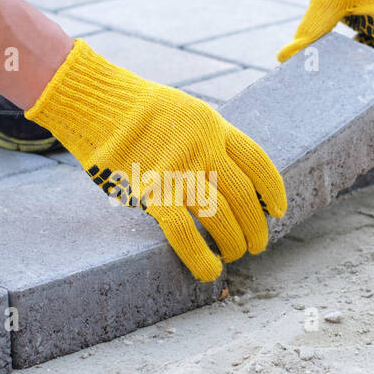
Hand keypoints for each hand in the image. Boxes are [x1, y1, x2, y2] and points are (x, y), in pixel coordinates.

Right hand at [25, 40, 286, 280]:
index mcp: (213, 126)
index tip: (278, 211)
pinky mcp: (152, 192)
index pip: (257, 162)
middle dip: (256, 226)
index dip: (273, 190)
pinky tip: (210, 270)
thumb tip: (221, 171)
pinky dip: (201, 257)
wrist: (95, 103)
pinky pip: (184, 233)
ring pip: (221, 217)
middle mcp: (202, 148)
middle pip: (244, 195)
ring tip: (234, 255)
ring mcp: (178, 171)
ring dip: (233, 243)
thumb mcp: (182, 111)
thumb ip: (205, 138)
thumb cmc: (132, 110)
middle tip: (257, 244)